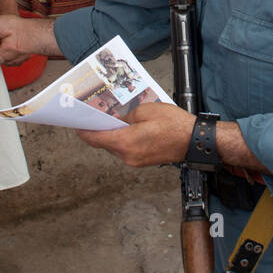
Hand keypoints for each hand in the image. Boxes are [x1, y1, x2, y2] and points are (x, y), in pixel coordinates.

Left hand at [77, 102, 195, 166]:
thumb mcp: (146, 110)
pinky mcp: (143, 162)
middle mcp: (127, 156)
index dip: (83, 131)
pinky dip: (124, 140)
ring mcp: (135, 161)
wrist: (194, 141)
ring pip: (116, 147)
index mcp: (125, 142)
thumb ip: (126, 117)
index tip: (77, 124)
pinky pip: (127, 150)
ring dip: (113, 135)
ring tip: (114, 120)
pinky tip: (128, 129)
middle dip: (100, 130)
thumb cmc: (174, 125)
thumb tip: (116, 121)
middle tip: (96, 116)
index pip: (95, 139)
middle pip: (105, 143)